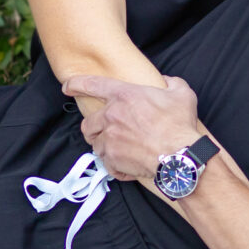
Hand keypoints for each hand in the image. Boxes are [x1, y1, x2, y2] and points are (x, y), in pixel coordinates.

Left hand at [61, 73, 205, 182]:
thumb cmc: (180, 125)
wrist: (180, 156)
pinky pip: (107, 164)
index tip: (67, 87)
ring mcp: (109, 139)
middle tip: (104, 132)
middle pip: (88, 123)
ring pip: (95, 144)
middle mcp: (112, 116)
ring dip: (104, 147)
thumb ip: (171, 83)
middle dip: (93, 128)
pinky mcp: (112, 159)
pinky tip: (129, 166)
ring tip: (120, 150)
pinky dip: (116, 166)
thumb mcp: (181, 94)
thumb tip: (166, 81)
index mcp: (124, 96)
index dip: (76, 84)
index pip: (93, 85)